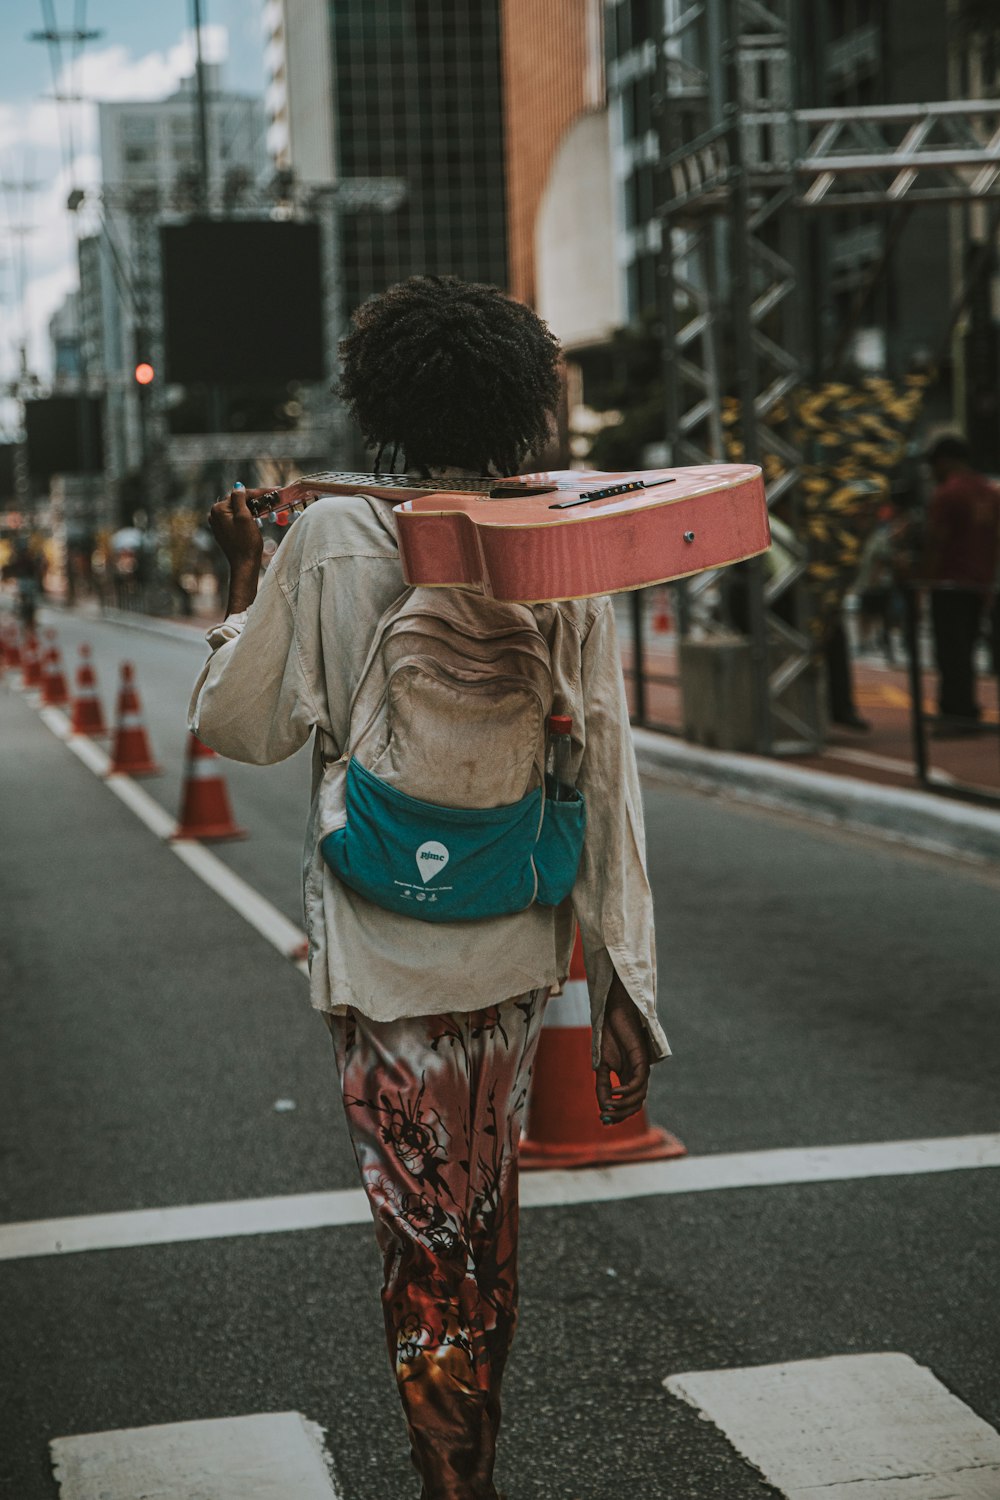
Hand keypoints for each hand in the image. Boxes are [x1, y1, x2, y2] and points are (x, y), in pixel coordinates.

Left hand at [209, 484, 265, 572]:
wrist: (244, 564)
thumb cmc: (246, 542)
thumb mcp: (244, 517)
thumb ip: (240, 499)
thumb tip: (238, 486)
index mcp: (218, 509)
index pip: (240, 495)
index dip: (258, 493)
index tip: (273, 491)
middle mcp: (215, 515)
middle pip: (238, 501)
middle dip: (255, 500)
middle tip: (272, 497)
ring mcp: (219, 523)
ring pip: (238, 509)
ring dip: (252, 507)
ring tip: (268, 506)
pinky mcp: (224, 530)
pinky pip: (236, 518)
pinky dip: (247, 515)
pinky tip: (258, 515)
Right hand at [595, 972, 651, 1124]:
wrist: (613, 1015)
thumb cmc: (609, 1038)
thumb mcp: (603, 1067)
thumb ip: (604, 1086)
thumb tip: (604, 1108)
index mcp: (629, 1079)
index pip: (629, 1105)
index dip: (618, 1115)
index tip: (603, 1120)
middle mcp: (638, 1077)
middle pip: (636, 1105)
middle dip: (621, 1115)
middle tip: (606, 1118)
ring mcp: (641, 1070)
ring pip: (638, 1098)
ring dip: (623, 1106)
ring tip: (608, 1107)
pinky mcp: (641, 1061)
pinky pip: (638, 1083)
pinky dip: (626, 1091)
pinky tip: (614, 1092)